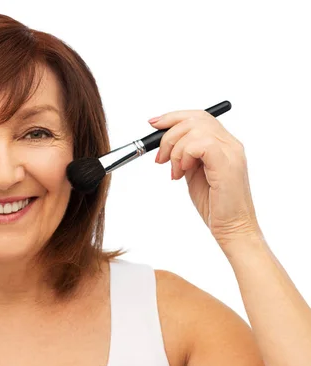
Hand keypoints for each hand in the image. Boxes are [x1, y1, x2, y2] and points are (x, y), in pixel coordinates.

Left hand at [150, 109, 261, 246]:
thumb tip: (167, 145)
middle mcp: (230, 143)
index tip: (153, 124)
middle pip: (194, 118)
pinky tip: (183, 173)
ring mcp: (230, 152)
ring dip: (175, 150)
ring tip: (175, 171)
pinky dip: (184, 156)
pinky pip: (199, 144)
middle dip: (169, 134)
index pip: (198, 116)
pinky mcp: (227, 163)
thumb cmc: (215, 205)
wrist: (232, 228)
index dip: (172, 117)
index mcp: (223, 144)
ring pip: (194, 129)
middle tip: (160, 158)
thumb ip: (186, 156)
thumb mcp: (193, 174)